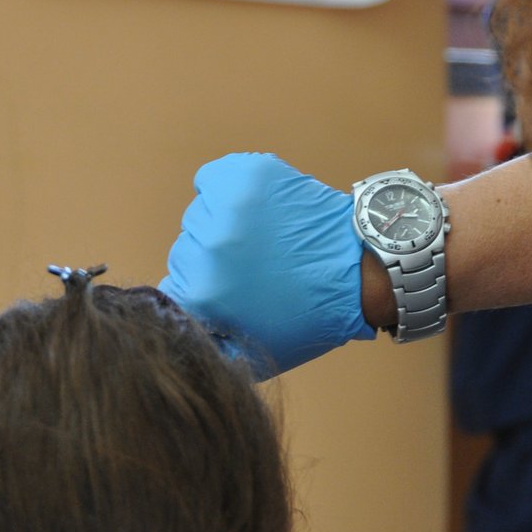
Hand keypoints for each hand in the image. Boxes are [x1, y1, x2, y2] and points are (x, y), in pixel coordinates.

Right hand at [159, 153, 377, 378]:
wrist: (359, 272)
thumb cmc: (311, 316)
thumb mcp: (250, 354)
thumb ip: (206, 342)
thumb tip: (176, 327)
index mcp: (201, 293)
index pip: (172, 288)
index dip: (203, 290)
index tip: (229, 289)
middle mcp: (207, 247)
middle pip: (187, 249)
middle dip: (216, 259)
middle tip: (254, 266)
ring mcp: (228, 207)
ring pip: (201, 214)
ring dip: (224, 225)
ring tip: (263, 239)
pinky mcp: (247, 176)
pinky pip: (213, 178)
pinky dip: (228, 189)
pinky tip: (257, 208)